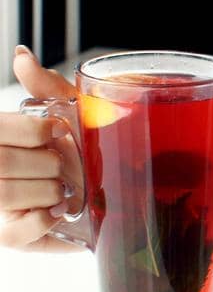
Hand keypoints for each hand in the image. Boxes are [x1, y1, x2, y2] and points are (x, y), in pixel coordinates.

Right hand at [0, 46, 85, 252]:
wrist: (122, 176)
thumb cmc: (89, 140)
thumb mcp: (72, 110)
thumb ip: (45, 86)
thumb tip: (21, 55)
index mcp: (5, 137)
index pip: (0, 130)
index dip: (31, 132)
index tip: (59, 132)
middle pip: (0, 162)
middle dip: (43, 163)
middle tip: (66, 165)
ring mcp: (5, 205)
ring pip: (3, 195)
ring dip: (42, 191)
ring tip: (65, 189)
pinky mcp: (16, 235)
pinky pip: (11, 236)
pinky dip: (38, 223)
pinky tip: (58, 212)